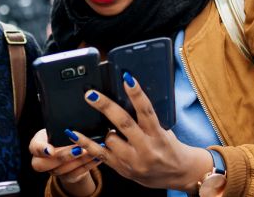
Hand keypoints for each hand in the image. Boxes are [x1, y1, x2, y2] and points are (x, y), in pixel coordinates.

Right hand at [29, 128, 99, 195]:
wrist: (68, 147)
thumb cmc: (61, 134)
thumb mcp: (57, 127)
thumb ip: (60, 126)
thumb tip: (70, 122)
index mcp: (37, 145)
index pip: (34, 148)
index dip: (42, 150)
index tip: (50, 150)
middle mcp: (41, 161)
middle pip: (46, 164)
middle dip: (63, 156)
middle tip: (78, 149)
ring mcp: (54, 171)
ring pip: (63, 170)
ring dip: (79, 160)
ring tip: (91, 151)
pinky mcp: (67, 177)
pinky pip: (76, 174)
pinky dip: (88, 165)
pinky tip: (97, 157)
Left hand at [66, 74, 212, 192]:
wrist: (179, 174)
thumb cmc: (170, 147)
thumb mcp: (164, 131)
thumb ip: (147, 119)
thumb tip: (127, 97)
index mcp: (158, 135)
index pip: (147, 111)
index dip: (136, 94)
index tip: (127, 78)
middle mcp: (146, 148)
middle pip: (123, 123)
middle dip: (106, 107)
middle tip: (91, 95)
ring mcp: (133, 160)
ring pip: (110, 140)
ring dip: (105, 130)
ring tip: (105, 126)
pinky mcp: (123, 169)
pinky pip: (100, 155)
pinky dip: (85, 144)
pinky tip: (74, 134)